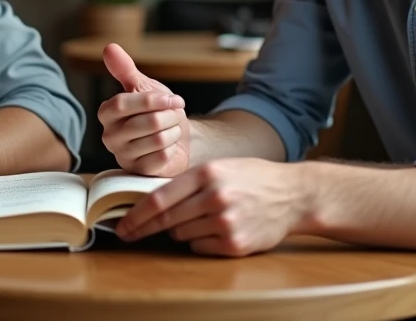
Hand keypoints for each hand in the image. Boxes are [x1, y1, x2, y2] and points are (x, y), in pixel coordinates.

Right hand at [99, 43, 190, 176]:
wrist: (177, 136)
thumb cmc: (157, 110)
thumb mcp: (144, 86)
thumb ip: (125, 69)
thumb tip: (109, 47)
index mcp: (106, 113)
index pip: (123, 102)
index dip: (153, 99)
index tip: (173, 99)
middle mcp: (109, 136)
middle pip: (147, 122)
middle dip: (170, 116)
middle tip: (174, 116)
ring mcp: (123, 156)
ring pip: (158, 139)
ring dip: (174, 131)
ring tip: (172, 130)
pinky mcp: (139, 172)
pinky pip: (162, 157)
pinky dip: (173, 148)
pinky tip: (170, 146)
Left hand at [114, 158, 308, 255]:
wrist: (293, 195)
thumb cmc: (253, 178)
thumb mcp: (220, 167)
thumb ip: (189, 182)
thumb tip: (152, 200)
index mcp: (207, 173)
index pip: (160, 199)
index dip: (136, 215)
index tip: (122, 224)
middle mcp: (215, 197)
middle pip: (166, 220)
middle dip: (143, 228)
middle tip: (128, 234)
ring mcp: (225, 222)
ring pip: (182, 235)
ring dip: (181, 230)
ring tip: (201, 218)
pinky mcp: (235, 243)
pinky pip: (200, 247)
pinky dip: (199, 241)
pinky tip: (216, 229)